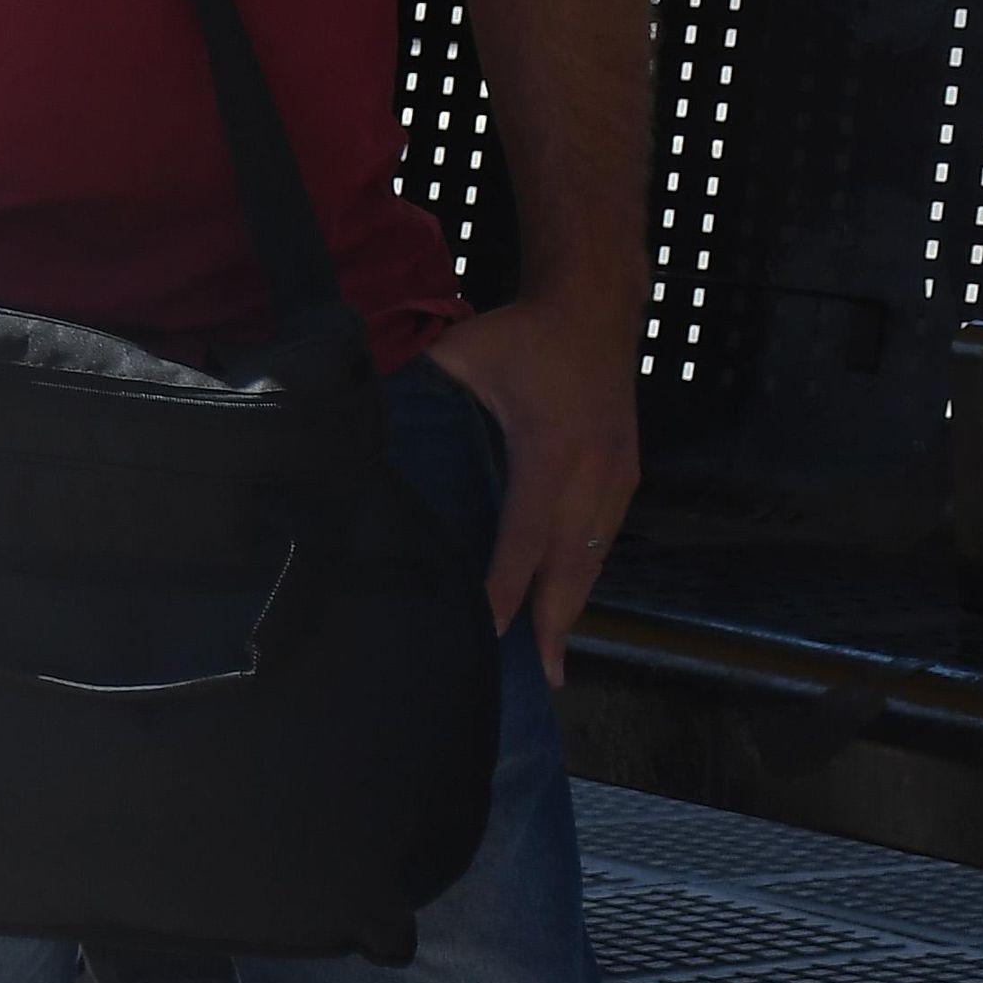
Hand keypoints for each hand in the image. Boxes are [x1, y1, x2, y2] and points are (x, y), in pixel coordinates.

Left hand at [424, 298, 641, 685]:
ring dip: (574, 604)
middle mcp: (592, 474)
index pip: (524, 536)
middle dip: (554, 623)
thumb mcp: (462, 353)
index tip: (490, 628)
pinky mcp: (627, 473)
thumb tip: (355, 407)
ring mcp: (617, 476)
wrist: (596, 306)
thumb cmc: (524, 333)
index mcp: (549, 452)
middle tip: (542, 677)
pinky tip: (568, 596)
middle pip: (572, 566)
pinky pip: (606, 536)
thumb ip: (416, 385)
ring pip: (595, 557)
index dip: (508, 587)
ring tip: (553, 653)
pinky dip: (587, 571)